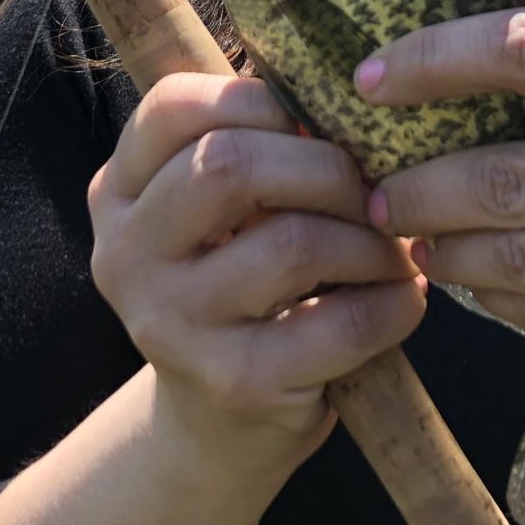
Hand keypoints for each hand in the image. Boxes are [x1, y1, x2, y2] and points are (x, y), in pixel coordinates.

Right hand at [87, 73, 423, 479]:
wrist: (215, 429)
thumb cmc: (237, 291)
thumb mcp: (216, 216)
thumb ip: (252, 149)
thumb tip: (346, 94)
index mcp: (119, 194)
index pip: (173, 107)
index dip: (259, 99)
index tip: (312, 127)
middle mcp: (126, 255)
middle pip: (233, 166)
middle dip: (327, 168)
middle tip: (374, 189)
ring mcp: (172, 325)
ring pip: (294, 243)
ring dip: (371, 241)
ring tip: (395, 250)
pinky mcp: (235, 384)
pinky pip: (341, 323)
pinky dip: (394, 303)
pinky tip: (405, 299)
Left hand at [357, 8, 524, 419]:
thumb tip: (452, 65)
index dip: (439, 58)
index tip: (372, 78)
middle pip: (511, 176)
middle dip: (422, 187)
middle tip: (373, 190)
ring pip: (520, 257)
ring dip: (445, 251)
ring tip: (409, 238)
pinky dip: (496, 298)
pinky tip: (473, 281)